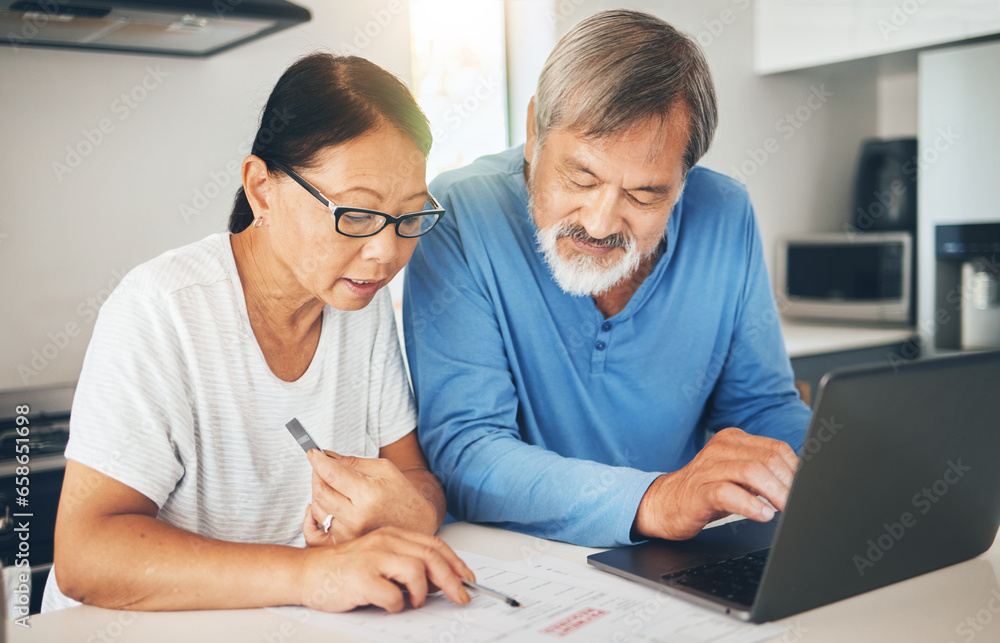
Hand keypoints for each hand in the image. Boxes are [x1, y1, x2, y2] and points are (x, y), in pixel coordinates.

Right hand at [297, 525, 475, 612]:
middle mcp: (384, 542)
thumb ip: (406, 563)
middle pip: (431, 557)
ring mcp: (372, 558)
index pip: (434, 545)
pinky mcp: (361, 578)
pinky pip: (392, 595)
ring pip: (416, 572)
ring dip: (422, 593)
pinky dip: (397, 605)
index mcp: (392, 535)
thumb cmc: (344, 569)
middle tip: (461, 597)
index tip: (468, 578)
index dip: (455, 562)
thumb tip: (439, 582)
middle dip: (452, 580)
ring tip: (413, 602)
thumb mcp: (379, 557)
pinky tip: (389, 605)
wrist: (307, 573)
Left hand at [303, 450, 437, 544]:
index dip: (318, 460)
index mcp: (368, 494)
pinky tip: (317, 508)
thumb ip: (353, 462)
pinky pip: (314, 532)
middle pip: (320, 491)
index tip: (313, 453)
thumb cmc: (401, 494)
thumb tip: (325, 456)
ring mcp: (349, 533)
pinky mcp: (344, 544)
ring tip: (330, 486)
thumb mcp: (384, 469)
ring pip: (317, 508)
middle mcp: (357, 516)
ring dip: (318, 493)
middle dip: (317, 474)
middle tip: (321, 467)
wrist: (417, 524)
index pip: (331, 474)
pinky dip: (311, 518)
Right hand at [634, 428, 798, 539]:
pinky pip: (728, 492)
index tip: (805, 491)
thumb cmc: (705, 491)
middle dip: (789, 484)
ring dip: (775, 493)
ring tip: (785, 510)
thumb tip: (799, 483)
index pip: (776, 449)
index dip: (796, 471)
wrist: (664, 504)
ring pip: (751, 471)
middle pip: (768, 459)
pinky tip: (763, 515)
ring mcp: (708, 468)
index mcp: (733, 440)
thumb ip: (763, 473)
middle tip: (798, 504)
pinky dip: (750, 505)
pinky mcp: (698, 490)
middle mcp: (720, 448)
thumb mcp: (737, 476)